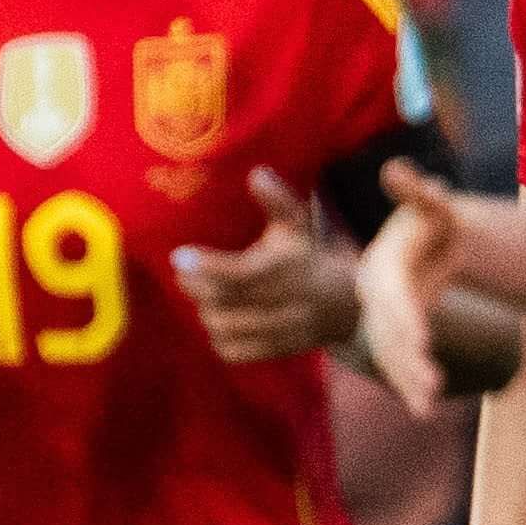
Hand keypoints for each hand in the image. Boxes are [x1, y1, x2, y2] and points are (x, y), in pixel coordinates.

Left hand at [173, 167, 359, 362]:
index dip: (207, 267)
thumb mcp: (298, 225)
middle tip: (185, 272)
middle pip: (225, 301)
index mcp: (287, 268)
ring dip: (206, 310)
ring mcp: (280, 330)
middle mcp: (284, 302)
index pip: (240, 273)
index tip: (179, 256)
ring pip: (225, 327)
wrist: (347, 304)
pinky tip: (219, 318)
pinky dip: (219, 336)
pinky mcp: (275, 350)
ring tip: (202, 295)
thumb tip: (256, 173)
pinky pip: (234, 351)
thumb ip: (277, 201)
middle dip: (197, 287)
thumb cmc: (309, 256)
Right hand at [355, 159, 466, 414]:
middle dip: (407, 358)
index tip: (421, 341)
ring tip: (427, 406)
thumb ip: (418, 191)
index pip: (391, 296)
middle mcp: (373, 294)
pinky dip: (409, 386)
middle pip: (389, 331)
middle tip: (429, 385)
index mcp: (382, 266)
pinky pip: (396, 362)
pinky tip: (423, 410)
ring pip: (391, 353)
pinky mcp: (388, 332)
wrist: (430, 240)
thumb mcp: (433, 203)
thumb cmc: (435, 218)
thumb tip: (395, 169)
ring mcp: (378, 315)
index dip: (404, 318)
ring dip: (408, 380)